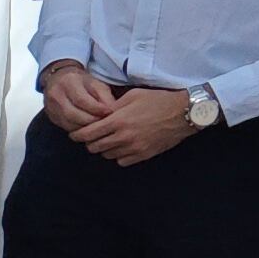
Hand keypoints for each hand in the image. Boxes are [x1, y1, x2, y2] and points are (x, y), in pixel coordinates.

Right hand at [40, 62, 120, 134]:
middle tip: (104, 122)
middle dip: (91, 120)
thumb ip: (104, 97)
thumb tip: (111, 111)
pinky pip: (66, 128)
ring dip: (86, 128)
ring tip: (98, 126)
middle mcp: (56, 95)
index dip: (96, 109)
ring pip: (69, 124)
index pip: (82, 100)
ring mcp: (51, 107)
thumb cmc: (82, 82)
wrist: (59, 79)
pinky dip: (79, 130)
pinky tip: (88, 128)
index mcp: (68, 82)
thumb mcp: (96, 84)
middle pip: (73, 114)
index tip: (108, 112)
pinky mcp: (51, 117)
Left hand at [71, 85, 197, 165]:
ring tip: (109, 140)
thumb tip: (100, 115)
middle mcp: (123, 137)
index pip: (87, 134)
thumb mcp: (133, 96)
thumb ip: (113, 107)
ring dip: (104, 148)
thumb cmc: (158, 100)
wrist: (183, 113)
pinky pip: (121, 161)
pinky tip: (123, 146)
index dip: (77, 135)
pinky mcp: (143, 155)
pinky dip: (118, 155)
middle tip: (93, 136)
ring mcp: (133, 148)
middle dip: (90, 142)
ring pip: (107, 155)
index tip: (75, 134)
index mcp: (117, 121)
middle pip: (94, 147)